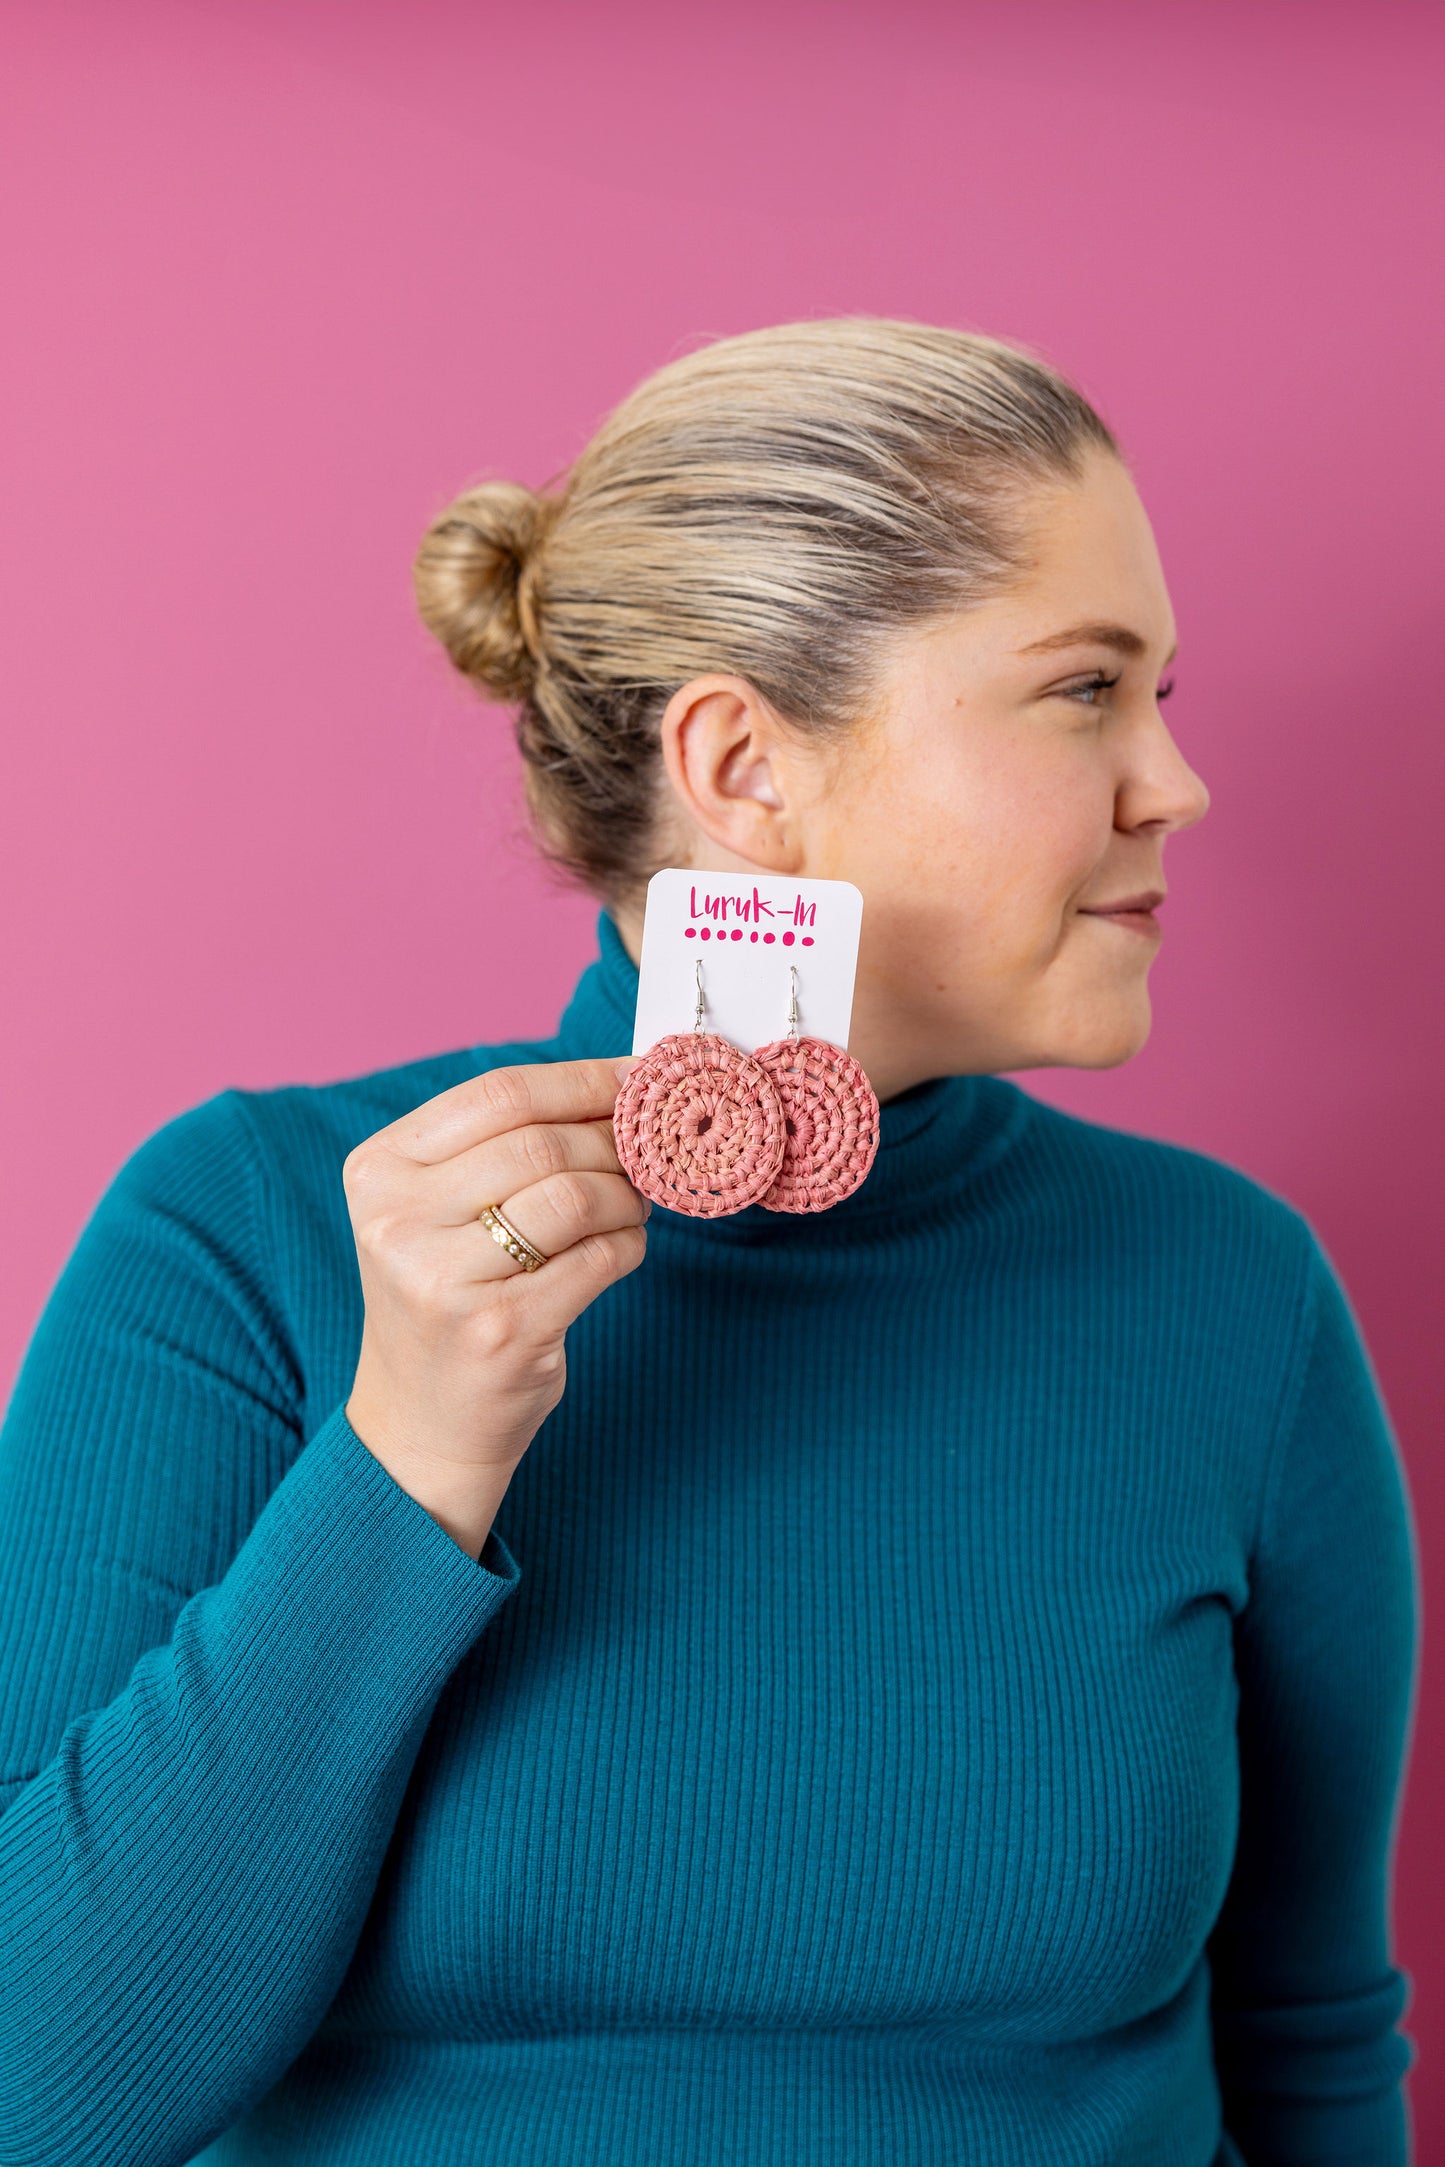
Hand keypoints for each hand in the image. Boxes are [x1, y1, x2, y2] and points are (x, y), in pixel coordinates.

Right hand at [342, 1054, 648, 1552]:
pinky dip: (627, 1245)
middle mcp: (398, 1221)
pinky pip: (599, 1258)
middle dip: (615, 1140)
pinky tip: (619, 1250)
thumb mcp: (437, 1210)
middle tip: (649, 1150)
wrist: (421, 1423)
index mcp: (379, 1171)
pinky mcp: (501, 1330)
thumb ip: (503, 1145)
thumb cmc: (448, 1298)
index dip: (582, 1079)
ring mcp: (445, 1279)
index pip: (498, 1095)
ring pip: (575, 1195)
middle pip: (542, 1143)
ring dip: (626, 1195)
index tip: (639, 1077)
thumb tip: (619, 1085)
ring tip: (630, 1205)